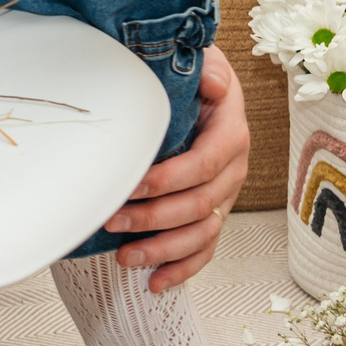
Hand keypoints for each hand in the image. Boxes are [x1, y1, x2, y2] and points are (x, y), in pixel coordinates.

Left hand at [100, 46, 249, 291]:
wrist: (201, 90)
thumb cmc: (194, 78)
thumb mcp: (203, 61)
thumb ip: (207, 69)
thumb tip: (212, 81)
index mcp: (230, 133)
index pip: (204, 164)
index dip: (168, 180)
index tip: (130, 185)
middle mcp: (233, 168)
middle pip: (200, 205)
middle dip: (154, 218)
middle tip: (112, 221)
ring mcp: (225, 195)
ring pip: (202, 234)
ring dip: (164, 250)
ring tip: (126, 259)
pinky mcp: (214, 213)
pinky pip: (205, 250)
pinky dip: (182, 270)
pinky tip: (155, 284)